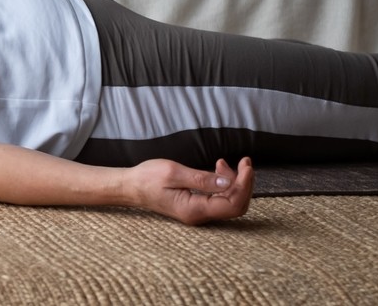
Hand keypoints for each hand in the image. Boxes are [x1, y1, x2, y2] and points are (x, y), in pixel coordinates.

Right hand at [125, 157, 253, 224]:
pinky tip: (218, 169)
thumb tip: (228, 183)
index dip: (244, 185)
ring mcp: (198, 212)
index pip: (232, 204)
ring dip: (234, 182)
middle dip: (244, 183)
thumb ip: (202, 179)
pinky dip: (224, 184)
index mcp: (194, 209)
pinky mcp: (196, 207)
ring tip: (226, 162)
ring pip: (229, 202)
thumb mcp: (173, 173)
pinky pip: (219, 199)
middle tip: (245, 162)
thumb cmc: (147, 178)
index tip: (246, 166)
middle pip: (235, 205)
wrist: (130, 187)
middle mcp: (199, 215)